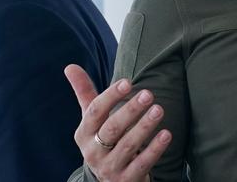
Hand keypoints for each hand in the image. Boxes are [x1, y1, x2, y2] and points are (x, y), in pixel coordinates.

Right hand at [64, 65, 170, 181]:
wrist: (109, 178)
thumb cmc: (103, 140)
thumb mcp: (92, 120)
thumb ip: (85, 93)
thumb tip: (70, 66)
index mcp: (84, 133)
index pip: (94, 112)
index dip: (110, 96)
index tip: (128, 82)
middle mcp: (93, 151)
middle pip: (111, 129)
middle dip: (130, 111)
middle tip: (149, 94)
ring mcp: (109, 167)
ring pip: (127, 146)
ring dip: (144, 127)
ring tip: (160, 110)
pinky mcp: (126, 179)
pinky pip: (141, 164)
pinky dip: (154, 149)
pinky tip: (166, 134)